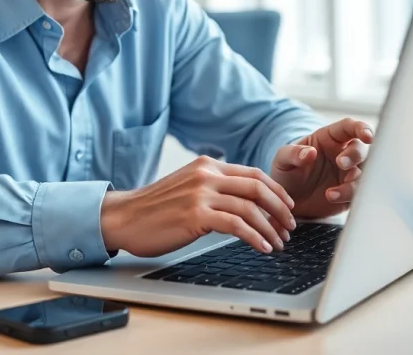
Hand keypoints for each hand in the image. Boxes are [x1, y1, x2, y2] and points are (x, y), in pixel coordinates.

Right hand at [101, 156, 296, 256]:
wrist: (122, 217)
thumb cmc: (153, 209)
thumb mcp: (187, 187)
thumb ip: (212, 188)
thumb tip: (243, 202)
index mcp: (206, 165)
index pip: (253, 173)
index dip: (276, 191)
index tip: (288, 208)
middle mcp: (206, 175)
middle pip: (258, 187)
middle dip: (280, 209)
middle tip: (290, 228)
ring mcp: (201, 194)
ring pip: (250, 208)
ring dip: (270, 228)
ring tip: (277, 244)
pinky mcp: (196, 215)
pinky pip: (236, 225)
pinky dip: (254, 237)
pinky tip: (262, 248)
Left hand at [270, 118, 373, 218]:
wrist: (286, 202)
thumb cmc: (286, 173)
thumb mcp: (282, 160)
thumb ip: (293, 153)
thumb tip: (309, 152)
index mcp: (329, 138)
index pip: (349, 127)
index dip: (362, 129)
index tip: (367, 136)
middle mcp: (343, 154)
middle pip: (360, 149)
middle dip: (354, 155)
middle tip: (341, 163)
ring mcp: (348, 174)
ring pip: (364, 173)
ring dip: (353, 181)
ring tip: (330, 193)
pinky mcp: (349, 193)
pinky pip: (358, 192)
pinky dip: (348, 195)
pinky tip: (332, 197)